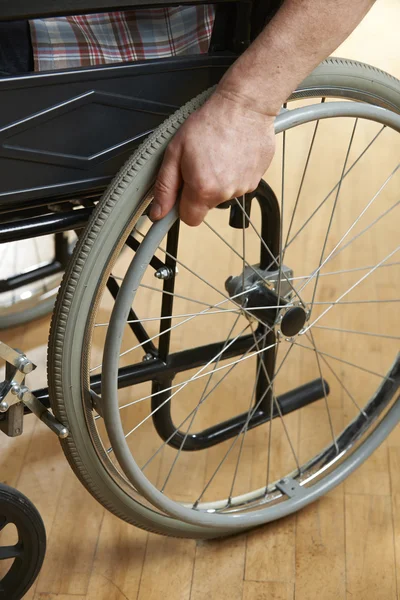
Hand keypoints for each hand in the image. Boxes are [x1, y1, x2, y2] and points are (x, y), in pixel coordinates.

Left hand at [151, 90, 276, 225]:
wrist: (244, 106)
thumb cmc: (210, 122)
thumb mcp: (175, 152)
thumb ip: (165, 186)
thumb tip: (158, 212)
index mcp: (203, 189)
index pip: (189, 219)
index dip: (182, 206)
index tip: (181, 193)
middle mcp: (225, 193)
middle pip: (206, 205)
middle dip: (200, 189)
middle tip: (200, 162)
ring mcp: (244, 187)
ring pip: (223, 194)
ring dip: (219, 180)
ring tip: (218, 154)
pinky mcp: (257, 179)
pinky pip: (239, 184)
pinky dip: (234, 173)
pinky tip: (232, 154)